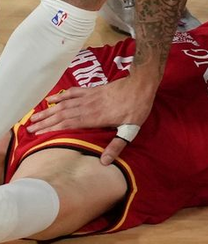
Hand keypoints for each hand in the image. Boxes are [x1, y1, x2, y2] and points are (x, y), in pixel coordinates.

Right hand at [27, 75, 153, 164]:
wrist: (143, 81)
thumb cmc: (137, 106)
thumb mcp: (130, 128)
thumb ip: (117, 145)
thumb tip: (104, 162)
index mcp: (94, 118)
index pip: (68, 124)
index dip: (51, 129)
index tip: (37, 134)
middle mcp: (88, 107)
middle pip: (62, 114)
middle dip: (45, 121)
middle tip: (29, 127)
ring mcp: (90, 96)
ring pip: (64, 104)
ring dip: (49, 110)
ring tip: (34, 116)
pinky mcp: (93, 89)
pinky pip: (73, 92)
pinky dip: (61, 95)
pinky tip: (51, 98)